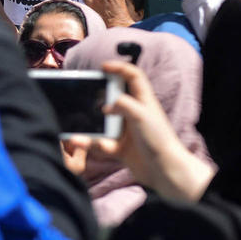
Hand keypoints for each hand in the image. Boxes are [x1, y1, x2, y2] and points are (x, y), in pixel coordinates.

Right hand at [66, 60, 213, 201]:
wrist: (164, 171)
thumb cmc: (158, 140)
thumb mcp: (141, 115)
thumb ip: (123, 104)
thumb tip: (104, 105)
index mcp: (143, 101)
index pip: (133, 77)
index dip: (119, 68)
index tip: (102, 67)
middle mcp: (134, 114)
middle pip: (114, 97)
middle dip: (98, 95)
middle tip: (84, 93)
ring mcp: (126, 131)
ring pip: (103, 122)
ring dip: (90, 123)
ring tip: (77, 119)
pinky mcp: (119, 148)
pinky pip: (99, 142)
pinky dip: (89, 142)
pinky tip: (78, 140)